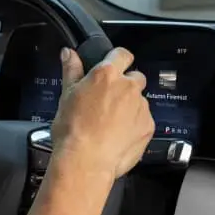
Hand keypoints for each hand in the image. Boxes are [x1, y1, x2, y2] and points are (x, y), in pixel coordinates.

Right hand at [50, 47, 154, 179]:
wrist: (86, 161)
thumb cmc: (72, 129)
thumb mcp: (66, 96)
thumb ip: (71, 70)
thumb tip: (69, 53)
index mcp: (107, 74)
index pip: (122, 54)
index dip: (118, 59)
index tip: (113, 67)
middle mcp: (128, 87)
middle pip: (135, 77)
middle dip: (126, 85)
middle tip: (109, 101)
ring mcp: (141, 106)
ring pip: (140, 100)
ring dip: (130, 107)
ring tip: (112, 123)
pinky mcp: (148, 126)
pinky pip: (144, 120)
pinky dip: (135, 125)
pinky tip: (119, 135)